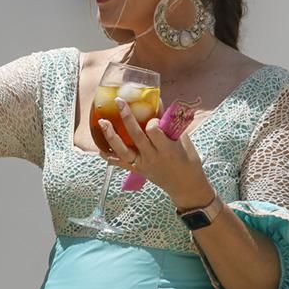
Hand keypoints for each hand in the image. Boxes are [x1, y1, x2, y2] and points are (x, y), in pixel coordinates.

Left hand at [99, 96, 215, 207]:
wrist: (185, 186)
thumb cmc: (188, 161)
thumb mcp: (184, 142)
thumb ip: (171, 126)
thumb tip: (158, 104)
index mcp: (167, 149)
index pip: (154, 131)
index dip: (152, 121)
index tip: (154, 117)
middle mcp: (152, 157)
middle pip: (136, 136)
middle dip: (127, 117)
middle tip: (119, 102)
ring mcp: (142, 164)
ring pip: (123, 150)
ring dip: (111, 136)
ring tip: (102, 122)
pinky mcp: (137, 170)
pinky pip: (121, 164)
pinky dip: (110, 157)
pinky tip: (100, 149)